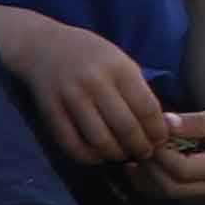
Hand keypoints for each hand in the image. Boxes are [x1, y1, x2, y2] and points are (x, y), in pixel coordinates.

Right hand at [0, 6, 174, 172]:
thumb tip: (160, 124)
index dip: (157, 130)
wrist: (42, 46)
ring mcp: (71, 98)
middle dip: (141, 147)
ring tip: (125, 156)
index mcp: (118, 68)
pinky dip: (89, 157)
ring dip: (117, 155)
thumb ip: (138, 89)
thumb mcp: (120, 61)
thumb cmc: (91, 55)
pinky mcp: (50, 112)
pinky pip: (72, 144)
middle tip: (146, 153)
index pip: (146, 108)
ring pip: (100, 140)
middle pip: (126, 127)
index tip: (161, 140)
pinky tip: (99, 157)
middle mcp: (95, 83)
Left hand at [136, 104, 204, 200]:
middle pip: (172, 188)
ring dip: (147, 179)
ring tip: (134, 157)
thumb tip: (163, 123)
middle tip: (136, 146)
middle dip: (150, 168)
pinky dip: (156, 184)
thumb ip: (194, 122)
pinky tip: (145, 167)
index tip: (150, 136)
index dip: (161, 155)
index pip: (183, 170)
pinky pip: (174, 196)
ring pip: (170, 196)